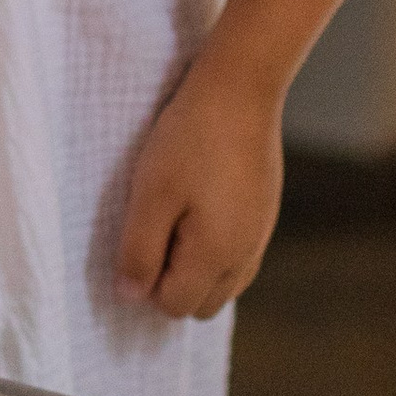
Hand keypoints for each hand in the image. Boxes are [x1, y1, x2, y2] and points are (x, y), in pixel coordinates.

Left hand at [115, 52, 286, 318]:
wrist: (241, 89)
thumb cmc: (190, 139)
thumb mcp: (150, 194)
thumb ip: (138, 251)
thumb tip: (130, 297)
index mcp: (218, 256)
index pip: (174, 306)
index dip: (146, 282)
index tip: (136, 238)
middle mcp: (246, 255)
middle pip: (202, 304)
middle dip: (172, 283)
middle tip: (153, 230)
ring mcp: (260, 235)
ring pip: (223, 283)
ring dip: (193, 268)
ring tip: (173, 219)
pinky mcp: (265, 214)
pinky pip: (237, 255)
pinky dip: (213, 248)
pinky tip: (197, 206)